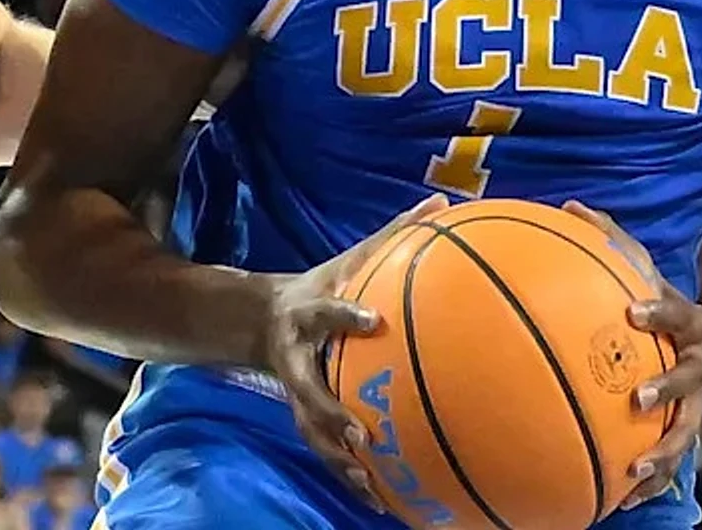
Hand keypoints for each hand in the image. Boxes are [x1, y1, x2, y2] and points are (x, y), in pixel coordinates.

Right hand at [261, 194, 448, 509]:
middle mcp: (296, 358)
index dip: (345, 315)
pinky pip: (325, 449)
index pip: (324, 310)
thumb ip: (393, 234)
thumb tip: (441, 202)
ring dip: (337, 460)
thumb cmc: (317, 289)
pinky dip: (349, 477)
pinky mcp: (305, 414)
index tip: (372, 319)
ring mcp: (296, 391)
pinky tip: (380, 502)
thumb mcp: (347, 259)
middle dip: (329, 414)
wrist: (260, 321)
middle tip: (360, 435)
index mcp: (307, 314)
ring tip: (368, 484)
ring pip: (311, 430)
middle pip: (306, 390)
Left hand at [562, 202, 701, 509]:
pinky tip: (619, 502)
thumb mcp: (658, 280)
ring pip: (685, 432)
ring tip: (631, 476)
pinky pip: (671, 457)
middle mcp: (700, 366)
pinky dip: (651, 480)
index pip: (676, 314)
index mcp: (690, 327)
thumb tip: (570, 205)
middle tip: (636, 400)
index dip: (658, 312)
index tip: (633, 313)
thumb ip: (617, 245)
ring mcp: (701, 402)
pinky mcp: (692, 428)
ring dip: (661, 455)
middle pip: (689, 381)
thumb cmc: (687, 316)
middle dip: (666, 390)